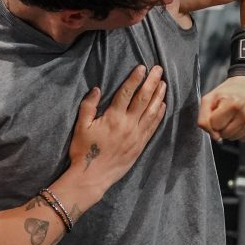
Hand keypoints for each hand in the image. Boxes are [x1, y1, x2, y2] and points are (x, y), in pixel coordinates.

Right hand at [68, 65, 166, 190]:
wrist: (92, 177)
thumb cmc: (83, 151)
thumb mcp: (80, 127)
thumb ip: (88, 106)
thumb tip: (97, 89)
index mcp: (113, 117)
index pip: (127, 93)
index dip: (135, 78)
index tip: (142, 67)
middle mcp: (128, 125)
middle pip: (143, 99)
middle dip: (152, 82)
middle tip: (158, 70)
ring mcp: (136, 135)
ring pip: (152, 111)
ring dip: (159, 96)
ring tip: (164, 83)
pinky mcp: (140, 145)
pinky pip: (153, 126)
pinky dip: (159, 114)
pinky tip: (163, 105)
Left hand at [198, 75, 244, 140]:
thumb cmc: (230, 91)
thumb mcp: (210, 98)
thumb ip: (204, 118)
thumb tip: (214, 136)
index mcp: (233, 103)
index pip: (214, 126)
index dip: (213, 120)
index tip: (218, 111)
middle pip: (224, 135)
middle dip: (222, 126)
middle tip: (226, 114)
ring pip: (234, 138)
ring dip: (231, 130)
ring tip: (234, 116)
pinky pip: (244, 139)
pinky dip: (241, 132)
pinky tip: (242, 120)